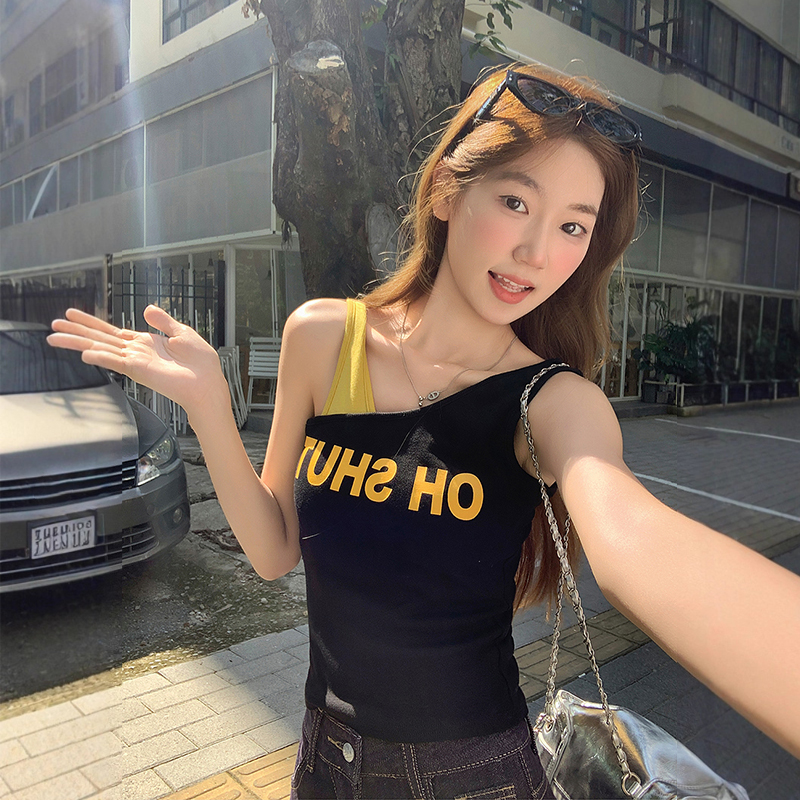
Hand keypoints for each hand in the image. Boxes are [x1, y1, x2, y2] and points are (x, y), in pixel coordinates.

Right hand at [48, 306, 226, 414]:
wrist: (208, 382)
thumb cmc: (200, 363)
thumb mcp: (182, 332)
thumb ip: (162, 320)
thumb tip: (146, 309)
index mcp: (145, 342)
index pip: (112, 331)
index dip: (92, 322)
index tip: (73, 314)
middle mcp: (135, 352)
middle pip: (99, 338)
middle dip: (76, 330)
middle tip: (53, 324)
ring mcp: (134, 361)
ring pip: (99, 348)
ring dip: (77, 342)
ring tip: (54, 336)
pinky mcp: (138, 370)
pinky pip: (114, 361)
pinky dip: (99, 357)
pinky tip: (83, 353)